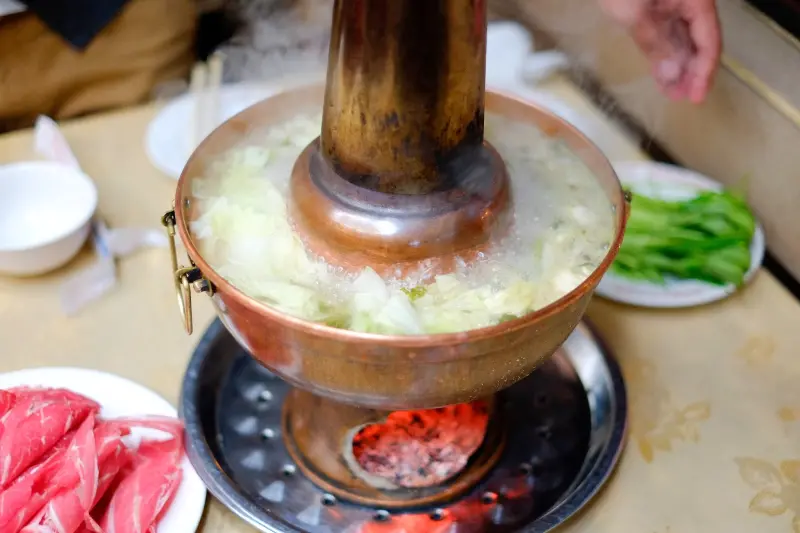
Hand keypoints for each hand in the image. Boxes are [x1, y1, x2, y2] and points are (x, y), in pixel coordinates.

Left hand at [598, 0, 720, 102]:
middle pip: (699, 40)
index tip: (696, 97)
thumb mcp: (634, 13)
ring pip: (682, 39)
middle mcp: (689, 2)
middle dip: (691, 72)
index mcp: (696, 0)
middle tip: (681, 99)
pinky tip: (661, 73)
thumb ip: (654, 44)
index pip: (709, 40)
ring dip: (678, 66)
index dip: (704, 72)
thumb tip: (671, 76)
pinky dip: (664, 53)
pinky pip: (666, 33)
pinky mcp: (655, 7)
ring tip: (671, 92)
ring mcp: (672, 4)